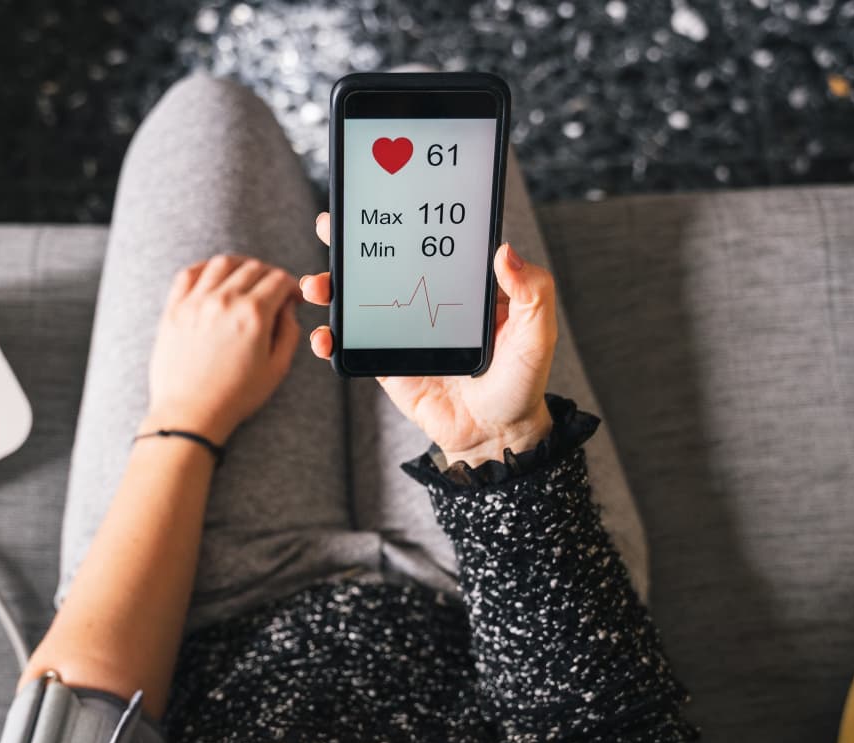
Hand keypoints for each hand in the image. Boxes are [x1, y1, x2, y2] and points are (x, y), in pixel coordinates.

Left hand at [145, 254, 301, 443]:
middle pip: (253, 268)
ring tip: (245, 277)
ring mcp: (196, 302)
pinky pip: (189, 273)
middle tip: (273, 289)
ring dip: (240, 265)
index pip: (279, 280)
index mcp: (254, 315)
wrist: (190, 414)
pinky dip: (205, 268)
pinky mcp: (174, 309)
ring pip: (223, 263)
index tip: (292, 296)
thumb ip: (289, 332)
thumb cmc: (235, 396)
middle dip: (270, 274)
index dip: (292, 285)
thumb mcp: (277, 368)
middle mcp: (225, 301)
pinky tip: (213, 277)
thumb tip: (287, 308)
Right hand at [300, 212, 555, 466]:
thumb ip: (532, 291)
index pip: (427, 241)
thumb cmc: (520, 381)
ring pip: (357, 300)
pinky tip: (323, 337)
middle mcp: (425, 299)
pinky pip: (350, 346)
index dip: (402, 218)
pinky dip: (330, 340)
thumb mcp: (536, 333)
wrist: (496, 434)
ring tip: (317, 285)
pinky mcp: (385, 362)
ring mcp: (400, 330)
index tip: (379, 197)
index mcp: (459, 284)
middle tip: (331, 226)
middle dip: (349, 241)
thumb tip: (505, 251)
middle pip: (381, 262)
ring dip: (329, 287)